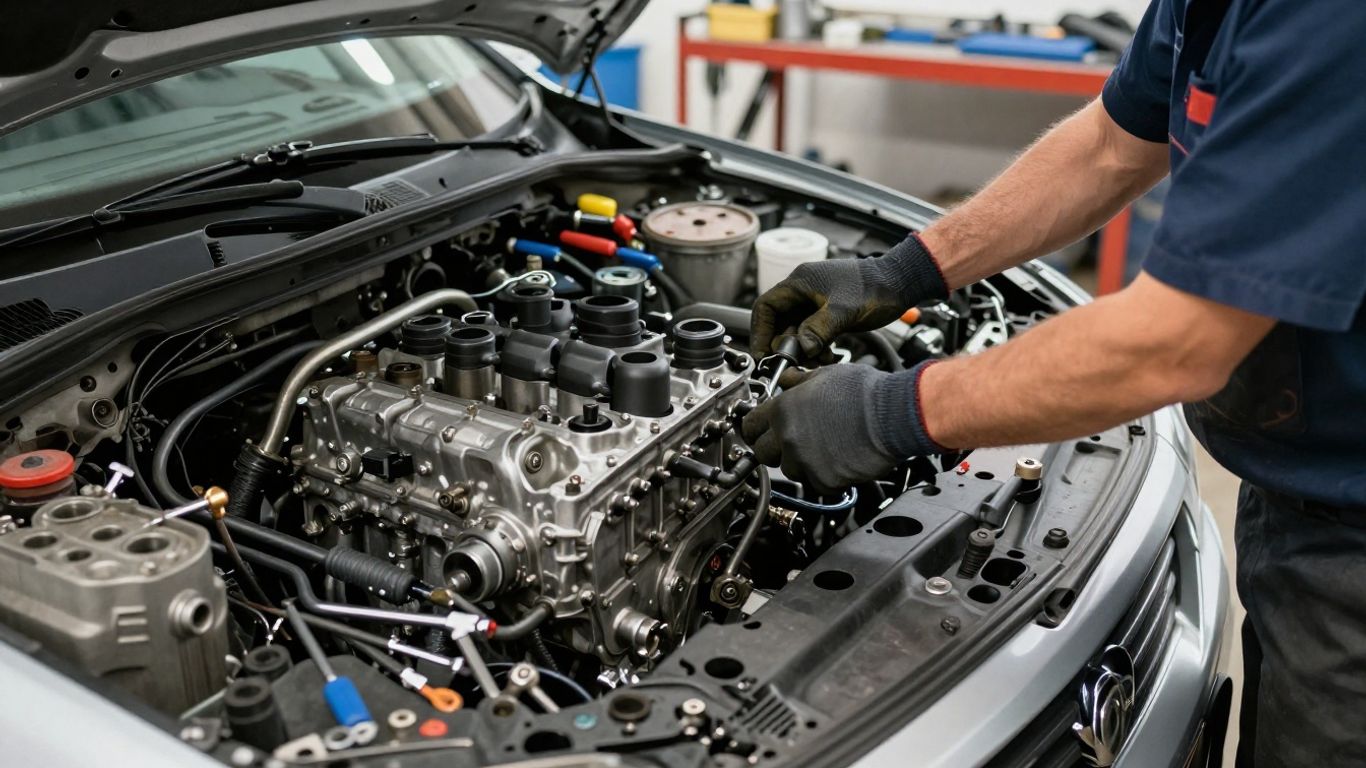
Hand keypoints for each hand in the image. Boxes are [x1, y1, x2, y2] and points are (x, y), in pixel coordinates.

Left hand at [741, 362, 943, 493]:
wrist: (894, 415)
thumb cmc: (865, 392)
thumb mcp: (825, 374)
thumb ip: (797, 381)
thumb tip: (785, 380)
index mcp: (783, 409)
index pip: (749, 425)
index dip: (754, 428)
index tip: (759, 430)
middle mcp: (788, 437)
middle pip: (763, 454)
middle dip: (775, 448)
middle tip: (794, 441)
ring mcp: (805, 461)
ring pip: (789, 470)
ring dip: (801, 463)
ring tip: (824, 448)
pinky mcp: (825, 480)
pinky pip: (815, 483)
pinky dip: (824, 476)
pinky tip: (838, 459)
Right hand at [750, 234, 946, 360]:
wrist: (900, 284)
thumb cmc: (874, 288)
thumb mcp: (844, 311)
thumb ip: (819, 330)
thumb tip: (801, 350)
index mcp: (800, 282)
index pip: (766, 307)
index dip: (761, 332)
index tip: (764, 353)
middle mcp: (804, 291)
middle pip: (779, 321)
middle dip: (784, 344)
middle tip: (793, 362)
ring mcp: (815, 302)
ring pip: (795, 330)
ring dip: (801, 349)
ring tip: (815, 360)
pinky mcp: (827, 313)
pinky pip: (810, 333)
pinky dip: (814, 347)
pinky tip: (826, 355)